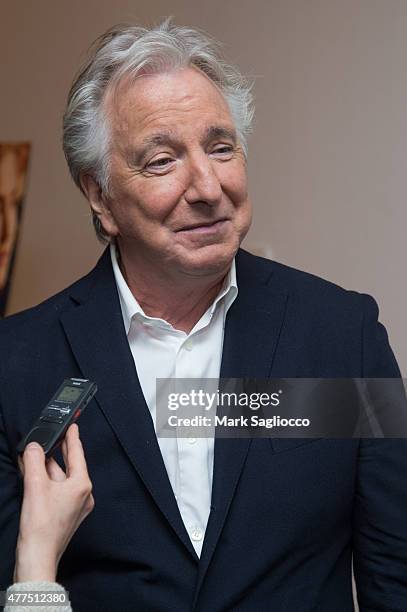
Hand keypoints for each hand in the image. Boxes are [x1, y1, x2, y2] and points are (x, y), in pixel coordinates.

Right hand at [14, 424, 94, 582]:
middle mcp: (83, 495)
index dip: (73, 438)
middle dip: (57, 453)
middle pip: (70, 466)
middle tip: (52, 437)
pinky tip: (35, 476)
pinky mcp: (65, 515)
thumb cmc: (41, 527)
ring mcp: (75, 506)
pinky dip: (46, 481)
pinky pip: (57, 490)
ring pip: (60, 479)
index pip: (77, 454)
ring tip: (34, 456)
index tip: (73, 426)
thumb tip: (35, 447)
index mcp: (82, 485)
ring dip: (47, 468)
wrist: (38, 558)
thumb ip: (35, 460)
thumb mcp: (35, 485)